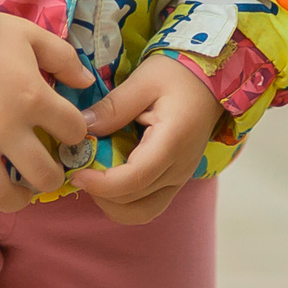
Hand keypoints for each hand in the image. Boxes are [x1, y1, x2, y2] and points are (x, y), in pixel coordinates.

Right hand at [0, 12, 92, 213]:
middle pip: (44, 176)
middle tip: (46, 170)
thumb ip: (63, 57)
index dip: (75, 132)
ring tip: (17, 189)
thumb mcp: (27, 34)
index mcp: (33, 98)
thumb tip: (87, 83)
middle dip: (53, 177)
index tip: (66, 131)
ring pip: (2, 196)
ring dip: (16, 197)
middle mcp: (6, 130)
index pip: (73, 131)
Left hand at [69, 55, 222, 225]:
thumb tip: (82, 128)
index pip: (134, 180)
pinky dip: (125, 199)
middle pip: (135, 204)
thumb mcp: (143, 81)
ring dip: (113, 204)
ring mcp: (180, 178)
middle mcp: (179, 169)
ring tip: (93, 177)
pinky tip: (109, 176)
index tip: (77, 174)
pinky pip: (149, 203)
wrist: (210, 80)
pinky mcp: (176, 179)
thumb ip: (113, 106)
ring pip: (143, 212)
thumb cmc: (177, 74)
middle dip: (102, 195)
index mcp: (171, 143)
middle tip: (80, 172)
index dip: (101, 184)